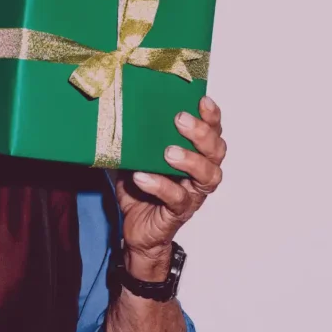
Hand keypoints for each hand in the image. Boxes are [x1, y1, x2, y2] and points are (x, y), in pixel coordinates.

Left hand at [117, 96, 226, 279]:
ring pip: (207, 176)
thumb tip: (115, 111)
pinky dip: (160, 186)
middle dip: (202, 134)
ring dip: (190, 160)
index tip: (202, 100)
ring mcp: (193, 195)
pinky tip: (142, 176)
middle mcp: (201, 175)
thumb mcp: (136, 159)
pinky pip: (177, 199)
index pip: (213, 133)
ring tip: (169, 152)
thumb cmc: (141, 191)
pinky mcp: (179, 213)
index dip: (212, 117)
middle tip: (180, 120)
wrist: (137, 231)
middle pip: (216, 152)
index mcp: (195, 157)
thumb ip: (135, 140)